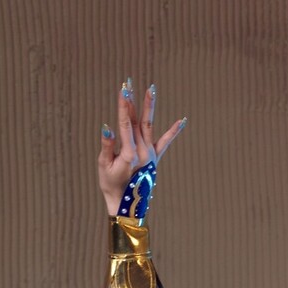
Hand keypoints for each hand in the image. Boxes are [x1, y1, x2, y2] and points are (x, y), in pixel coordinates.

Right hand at [97, 77, 185, 216]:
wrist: (127, 206)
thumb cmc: (112, 186)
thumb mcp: (104, 166)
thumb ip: (108, 146)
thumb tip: (108, 127)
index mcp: (129, 153)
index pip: (125, 123)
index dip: (123, 105)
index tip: (123, 89)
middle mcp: (143, 152)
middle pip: (135, 120)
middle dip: (131, 100)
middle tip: (128, 81)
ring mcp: (151, 154)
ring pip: (149, 125)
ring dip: (149, 106)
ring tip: (151, 88)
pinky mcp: (155, 159)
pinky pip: (165, 142)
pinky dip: (173, 131)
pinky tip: (182, 120)